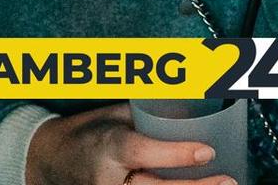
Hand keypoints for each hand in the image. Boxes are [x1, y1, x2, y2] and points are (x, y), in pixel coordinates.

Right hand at [25, 105, 235, 184]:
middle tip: (228, 181)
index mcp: (108, 145)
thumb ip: (146, 116)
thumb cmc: (87, 133)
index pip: (143, 152)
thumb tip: (190, 101)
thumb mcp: (113, 115)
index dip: (176, 154)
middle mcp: (108, 178)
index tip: (208, 151)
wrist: (49, 161)